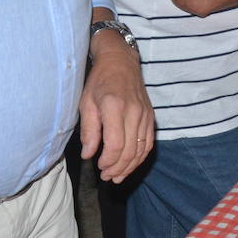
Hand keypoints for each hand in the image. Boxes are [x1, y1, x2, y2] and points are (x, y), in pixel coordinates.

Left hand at [80, 38, 153, 183]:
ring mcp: (145, 114)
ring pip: (142, 149)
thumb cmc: (99, 81)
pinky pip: (149, 142)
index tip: (98, 166)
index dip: (107, 161)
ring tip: (117, 176)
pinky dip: (141, 157)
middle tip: (106, 176)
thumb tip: (89, 154)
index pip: (115, 144)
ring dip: (130, 166)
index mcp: (114, 107)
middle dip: (117, 168)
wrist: (120, 61)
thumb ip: (89, 130)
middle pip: (129, 150)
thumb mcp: (86, 102)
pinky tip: (131, 164)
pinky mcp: (150, 116)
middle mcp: (133, 111)